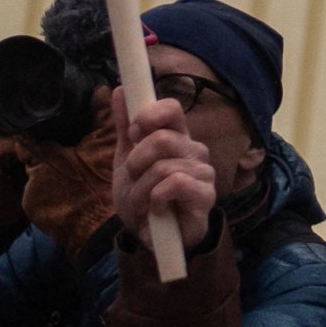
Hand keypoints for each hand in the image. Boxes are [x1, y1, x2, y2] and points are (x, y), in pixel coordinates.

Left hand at [111, 96, 219, 246]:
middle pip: (162, 138)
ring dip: (141, 190)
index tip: (133, 134)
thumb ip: (125, 127)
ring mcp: (203, 172)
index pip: (171, 108)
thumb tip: (119, 90)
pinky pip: (176, 184)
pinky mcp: (206, 195)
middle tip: (134, 179)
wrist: (147, 236)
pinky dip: (156, 199)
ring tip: (142, 203)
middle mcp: (194, 149)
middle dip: (136, 163)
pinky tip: (156, 210)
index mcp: (177, 136)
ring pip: (164, 167)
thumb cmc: (142, 196)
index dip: (148, 116)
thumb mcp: (126, 160)